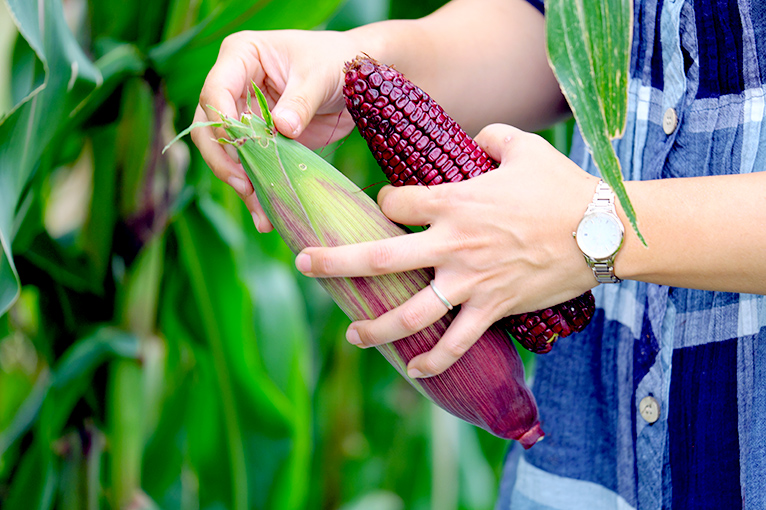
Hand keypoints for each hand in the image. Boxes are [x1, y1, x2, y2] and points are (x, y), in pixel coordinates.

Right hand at [190, 30, 361, 231]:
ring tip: (261, 216)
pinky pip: (252, 167)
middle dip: (225, 162)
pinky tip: (266, 216)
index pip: (215, 93)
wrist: (361, 80)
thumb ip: (299, 102)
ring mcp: (246, 116)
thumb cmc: (336, 61)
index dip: (222, 124)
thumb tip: (281, 128)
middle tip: (245, 187)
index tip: (241, 150)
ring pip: (228, 155)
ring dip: (242, 185)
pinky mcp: (262, 141)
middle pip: (211, 128)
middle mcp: (235, 86)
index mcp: (241, 57)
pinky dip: (259, 190)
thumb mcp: (319, 77)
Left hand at [295, 124, 598, 376]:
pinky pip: (457, 343)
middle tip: (304, 265)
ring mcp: (470, 282)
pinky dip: (435, 361)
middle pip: (381, 258)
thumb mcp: (524, 148)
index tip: (389, 206)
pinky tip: (416, 370)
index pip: (395, 203)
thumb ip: (491, 136)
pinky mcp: (493, 309)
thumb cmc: (563, 188)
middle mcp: (453, 245)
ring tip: (351, 333)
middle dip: (336, 262)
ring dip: (375, 326)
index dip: (385, 202)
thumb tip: (476, 137)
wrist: (604, 231)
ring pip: (411, 313)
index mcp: (455, 202)